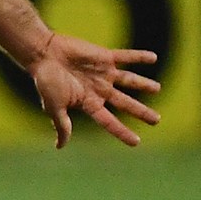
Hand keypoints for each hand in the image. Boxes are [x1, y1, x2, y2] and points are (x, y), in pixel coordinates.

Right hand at [27, 32, 160, 147]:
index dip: (122, 131)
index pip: (109, 121)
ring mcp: (103, 73)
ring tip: (157, 89)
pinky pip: (126, 57)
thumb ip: (61, 124)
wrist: (43, 53)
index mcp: (88, 102)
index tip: (136, 142)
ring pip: (129, 80)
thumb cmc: (46, 81)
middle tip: (156, 120)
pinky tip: (153, 58)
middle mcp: (99, 89)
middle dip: (140, 112)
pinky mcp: (104, 57)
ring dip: (143, 84)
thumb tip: (60, 146)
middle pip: (124, 102)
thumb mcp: (53, 106)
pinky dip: (139, 57)